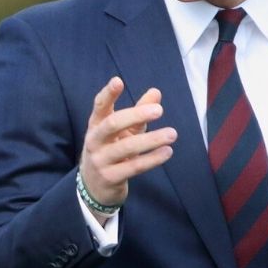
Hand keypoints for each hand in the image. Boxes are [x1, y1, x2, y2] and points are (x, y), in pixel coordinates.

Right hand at [79, 77, 175, 216]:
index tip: (118, 80)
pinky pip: (134, 167)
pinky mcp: (110, 177)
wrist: (94, 187)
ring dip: (151, 140)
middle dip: (135, 115)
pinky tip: (168, 151)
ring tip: (173, 133)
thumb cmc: (112, 151)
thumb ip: (139, 112)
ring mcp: (101, 160)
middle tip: (159, 110)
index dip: (108, 94)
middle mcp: (95, 141)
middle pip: (112, 124)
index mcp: (96, 125)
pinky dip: (152, 159)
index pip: (99, 106)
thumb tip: (156, 92)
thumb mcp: (124, 131)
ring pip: (126, 147)